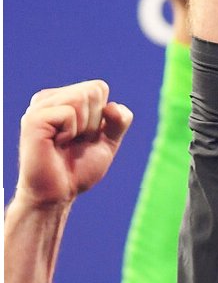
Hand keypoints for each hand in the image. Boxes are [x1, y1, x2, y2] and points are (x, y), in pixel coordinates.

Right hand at [16, 81, 132, 207]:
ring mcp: (39, 107)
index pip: (99, 87)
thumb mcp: (108, 141)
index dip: (102, 116)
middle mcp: (49, 98)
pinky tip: (55, 144)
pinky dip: (70, 132)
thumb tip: (112, 106)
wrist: (58, 194)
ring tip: (65, 143)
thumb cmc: (78, 169)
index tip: (85, 136)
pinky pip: (69, 113)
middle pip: (93, 90)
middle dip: (94, 121)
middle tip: (75, 142)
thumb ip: (119, 120)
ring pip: (82, 97)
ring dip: (83, 127)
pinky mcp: (33, 119)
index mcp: (63, 98)